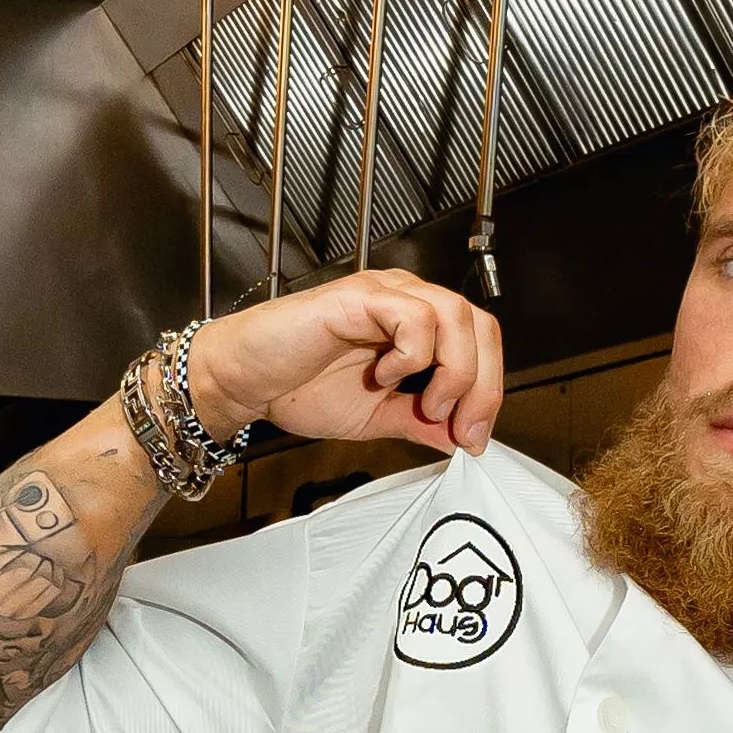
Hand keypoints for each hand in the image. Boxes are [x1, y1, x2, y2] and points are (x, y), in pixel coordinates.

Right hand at [184, 270, 503, 455]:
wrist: (243, 383)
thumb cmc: (296, 388)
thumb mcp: (377, 417)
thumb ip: (421, 423)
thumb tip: (464, 439)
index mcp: (415, 324)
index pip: (481, 342)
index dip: (489, 390)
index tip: (472, 437)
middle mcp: (405, 300)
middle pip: (480, 325)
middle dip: (482, 386)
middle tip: (460, 427)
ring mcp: (383, 294)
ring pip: (456, 316)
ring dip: (452, 371)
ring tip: (425, 404)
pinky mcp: (358, 297)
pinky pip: (414, 316)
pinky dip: (412, 355)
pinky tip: (385, 376)